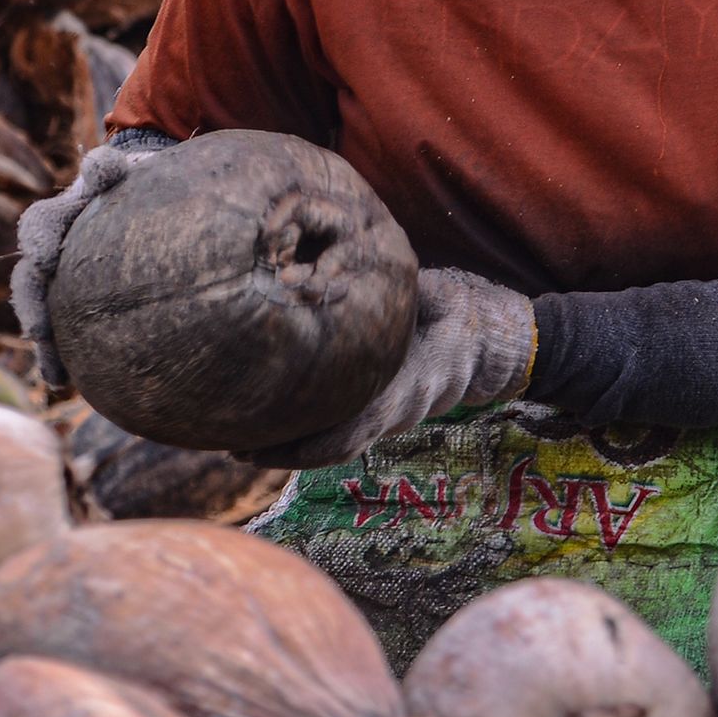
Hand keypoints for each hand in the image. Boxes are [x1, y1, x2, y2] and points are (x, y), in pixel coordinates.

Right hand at [11, 131, 173, 389]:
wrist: (146, 196)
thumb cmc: (136, 180)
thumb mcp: (126, 170)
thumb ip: (109, 170)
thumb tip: (98, 168)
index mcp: (63, 216)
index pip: (39, 225)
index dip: (38, 241)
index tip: (45, 259)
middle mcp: (55, 252)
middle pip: (30, 279)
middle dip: (32, 305)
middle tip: (38, 328)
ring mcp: (63, 283)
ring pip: (41, 313)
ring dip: (43, 341)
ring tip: (53, 370)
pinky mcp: (76, 309)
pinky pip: (63, 338)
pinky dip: (57, 360)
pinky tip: (63, 382)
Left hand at [249, 267, 536, 468]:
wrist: (483, 337)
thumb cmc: (447, 308)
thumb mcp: (425, 294)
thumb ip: (388, 292)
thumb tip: (344, 263)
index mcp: (404, 386)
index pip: (353, 427)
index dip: (307, 442)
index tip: (263, 444)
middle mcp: (394, 411)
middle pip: (334, 449)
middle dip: (284, 454)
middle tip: (234, 450)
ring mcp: (388, 418)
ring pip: (335, 447)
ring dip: (290, 451)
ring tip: (240, 446)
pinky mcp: (379, 412)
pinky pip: (340, 435)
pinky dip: (305, 438)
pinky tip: (270, 429)